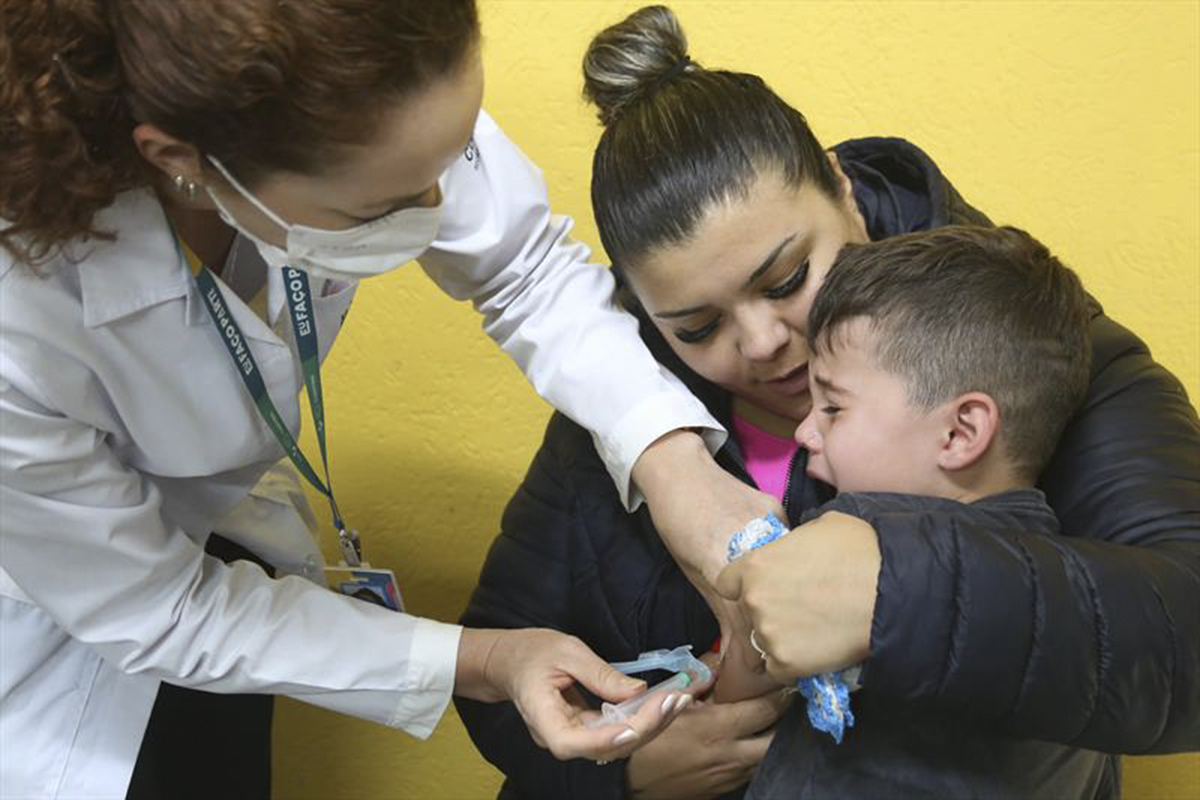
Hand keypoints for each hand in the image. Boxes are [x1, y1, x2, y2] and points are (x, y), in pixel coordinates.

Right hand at [455, 628, 699, 761]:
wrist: (508, 660)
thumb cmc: (531, 651)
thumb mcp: (566, 651)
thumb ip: (600, 674)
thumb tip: (638, 692)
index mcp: (543, 718)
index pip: (574, 743)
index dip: (608, 738)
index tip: (640, 722)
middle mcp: (558, 736)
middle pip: (605, 747)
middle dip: (646, 726)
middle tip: (678, 699)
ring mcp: (572, 736)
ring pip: (616, 742)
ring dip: (649, 723)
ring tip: (678, 699)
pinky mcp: (584, 729)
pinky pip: (615, 730)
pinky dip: (639, 717)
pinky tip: (661, 702)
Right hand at [628, 683, 788, 799]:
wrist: (629, 780)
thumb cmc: (646, 738)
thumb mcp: (667, 702)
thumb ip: (697, 683)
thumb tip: (717, 664)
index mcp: (719, 728)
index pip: (767, 710)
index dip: (782, 694)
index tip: (787, 682)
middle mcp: (732, 755)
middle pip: (779, 739)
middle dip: (786, 720)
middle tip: (786, 703)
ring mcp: (730, 776)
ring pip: (768, 758)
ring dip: (772, 740)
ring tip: (770, 723)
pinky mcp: (723, 790)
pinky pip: (750, 772)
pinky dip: (756, 757)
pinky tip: (748, 745)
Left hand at [632, 430, 783, 655]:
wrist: (680, 472)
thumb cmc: (677, 526)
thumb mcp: (695, 575)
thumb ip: (724, 610)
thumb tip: (741, 651)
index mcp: (724, 567)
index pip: (753, 624)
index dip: (762, 653)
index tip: (765, 672)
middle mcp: (752, 546)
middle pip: (778, 602)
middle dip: (782, 630)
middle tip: (785, 648)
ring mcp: (770, 524)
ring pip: (792, 575)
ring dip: (792, 600)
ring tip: (793, 616)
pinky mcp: (780, 511)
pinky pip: (793, 548)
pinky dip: (793, 566)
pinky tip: (795, 575)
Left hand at [715, 511, 880, 681]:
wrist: (891, 590)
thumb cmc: (861, 551)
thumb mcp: (820, 528)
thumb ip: (792, 544)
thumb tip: (796, 550)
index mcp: (755, 564)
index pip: (728, 582)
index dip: (747, 586)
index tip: (768, 589)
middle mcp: (754, 599)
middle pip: (750, 613)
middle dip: (770, 613)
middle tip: (803, 610)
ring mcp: (768, 633)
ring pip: (765, 642)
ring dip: (784, 639)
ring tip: (818, 630)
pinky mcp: (786, 663)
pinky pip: (780, 668)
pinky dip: (796, 664)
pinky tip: (819, 650)